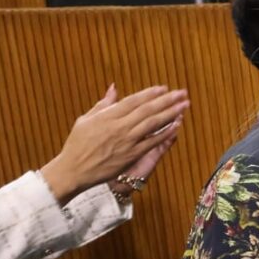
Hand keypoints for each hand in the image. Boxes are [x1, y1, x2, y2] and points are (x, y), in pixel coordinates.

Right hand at [42, 85, 189, 203]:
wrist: (75, 170)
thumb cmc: (77, 144)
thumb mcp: (86, 120)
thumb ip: (103, 104)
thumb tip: (114, 88)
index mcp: (107, 116)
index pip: (133, 101)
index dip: (150, 93)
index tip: (164, 88)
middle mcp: (119, 127)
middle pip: (147, 110)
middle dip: (166, 100)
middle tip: (181, 92)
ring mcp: (127, 141)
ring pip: (153, 124)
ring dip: (171, 113)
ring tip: (184, 105)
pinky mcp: (132, 155)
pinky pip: (153, 142)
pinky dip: (166, 133)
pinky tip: (177, 126)